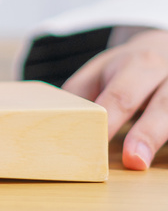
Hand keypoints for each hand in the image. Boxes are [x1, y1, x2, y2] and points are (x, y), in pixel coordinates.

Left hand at [62, 29, 167, 169]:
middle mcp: (167, 74)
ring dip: (161, 137)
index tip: (98, 141)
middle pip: (162, 105)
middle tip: (133, 161)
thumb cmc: (126, 68)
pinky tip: (163, 156)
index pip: (122, 95)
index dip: (111, 119)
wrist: (165, 48)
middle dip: (147, 133)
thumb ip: (81, 92)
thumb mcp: (101, 70)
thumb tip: (55, 116)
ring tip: (146, 162)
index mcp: (138, 64)